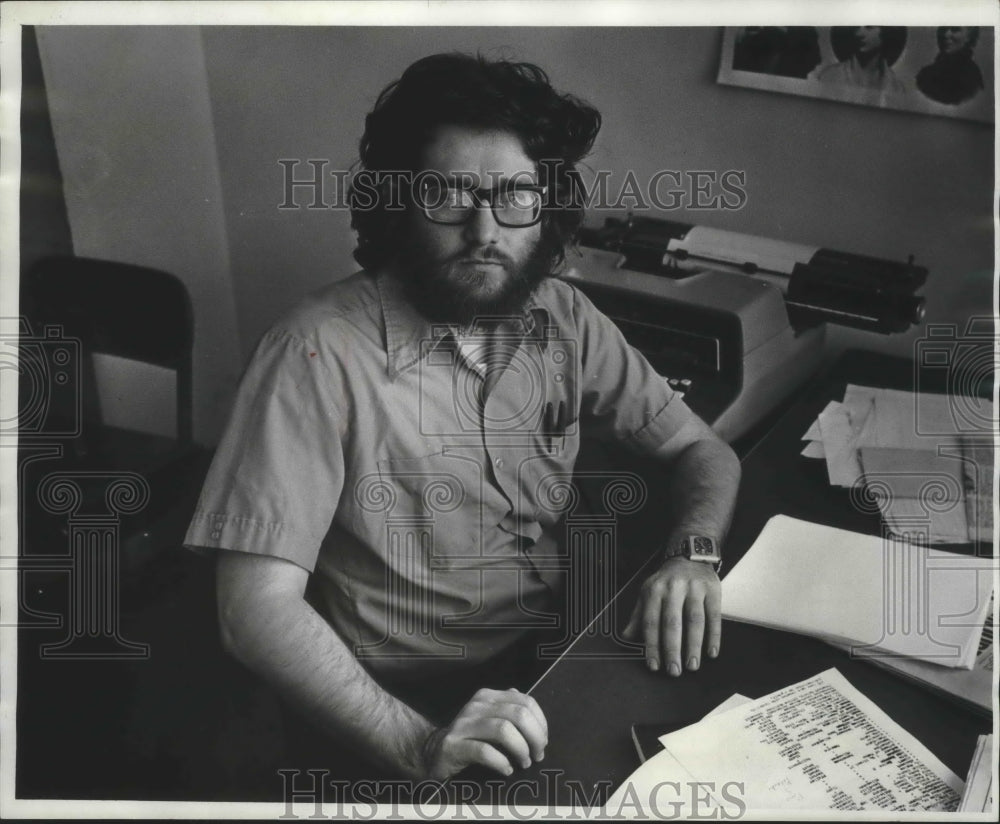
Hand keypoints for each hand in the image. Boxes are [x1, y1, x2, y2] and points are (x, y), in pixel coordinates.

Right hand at [421, 687, 547, 779]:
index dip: (540, 723)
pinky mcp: (454, 745)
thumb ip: (509, 710)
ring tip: (524, 763)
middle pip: (517, 715)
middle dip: (534, 737)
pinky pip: (484, 751)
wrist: (434, 752)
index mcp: (488, 697)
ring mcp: (464, 724)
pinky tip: (507, 770)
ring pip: (503, 730)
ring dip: (520, 749)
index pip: (525, 702)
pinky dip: (501, 762)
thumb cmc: (470, 738)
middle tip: (537, 755)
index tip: (543, 741)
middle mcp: (476, 706)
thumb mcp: (489, 719)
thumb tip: (531, 710)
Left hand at [623, 558, 720, 675]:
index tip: (654, 665)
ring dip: (694, 645)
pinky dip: (714, 636)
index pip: (651, 622)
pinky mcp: (712, 591)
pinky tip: (711, 652)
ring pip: (694, 620)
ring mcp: (694, 589)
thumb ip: (638, 616)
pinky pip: (714, 616)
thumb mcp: (647, 593)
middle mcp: (673, 589)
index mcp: (654, 591)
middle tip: (674, 670)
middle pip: (672, 623)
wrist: (689, 557)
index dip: (652, 645)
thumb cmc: (666, 580)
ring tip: (692, 665)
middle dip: (672, 649)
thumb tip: (626, 637)